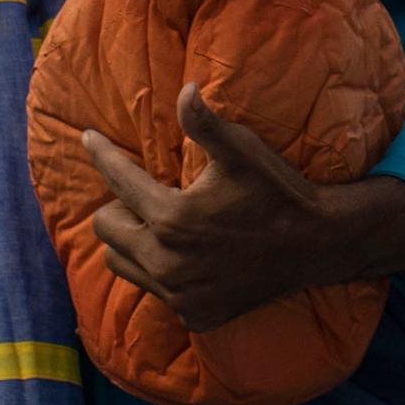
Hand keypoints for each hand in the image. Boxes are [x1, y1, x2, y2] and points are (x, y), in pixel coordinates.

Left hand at [79, 84, 404, 334]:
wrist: (316, 244)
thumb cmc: (276, 190)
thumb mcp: (242, 150)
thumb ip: (204, 123)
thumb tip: (184, 88)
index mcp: (172, 218)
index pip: (118, 181)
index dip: (102, 153)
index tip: (88, 137)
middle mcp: (167, 263)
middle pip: (106, 229)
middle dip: (117, 206)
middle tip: (141, 194)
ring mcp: (179, 294)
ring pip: (123, 265)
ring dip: (132, 242)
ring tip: (155, 225)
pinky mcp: (194, 315)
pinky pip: (155, 292)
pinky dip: (161, 272)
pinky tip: (186, 256)